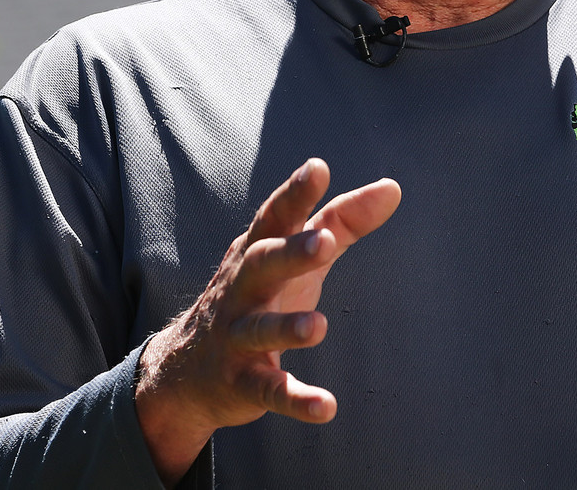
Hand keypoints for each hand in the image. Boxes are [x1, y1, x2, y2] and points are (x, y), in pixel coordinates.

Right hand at [134, 158, 400, 485]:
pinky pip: (269, 392)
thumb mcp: (295, 255)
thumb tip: (392, 187)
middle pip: (262, 266)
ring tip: (319, 327)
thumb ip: (342, 220)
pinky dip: (296, 400)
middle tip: (324, 242)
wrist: (184, 371)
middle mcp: (242, 290)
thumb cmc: (258, 296)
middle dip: (290, 253)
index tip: (318, 168)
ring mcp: (237, 337)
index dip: (295, 194)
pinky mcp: (241, 383)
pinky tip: (327, 407)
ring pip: (261, 331)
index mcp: (256, 253)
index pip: (275, 217)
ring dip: (288, 328)